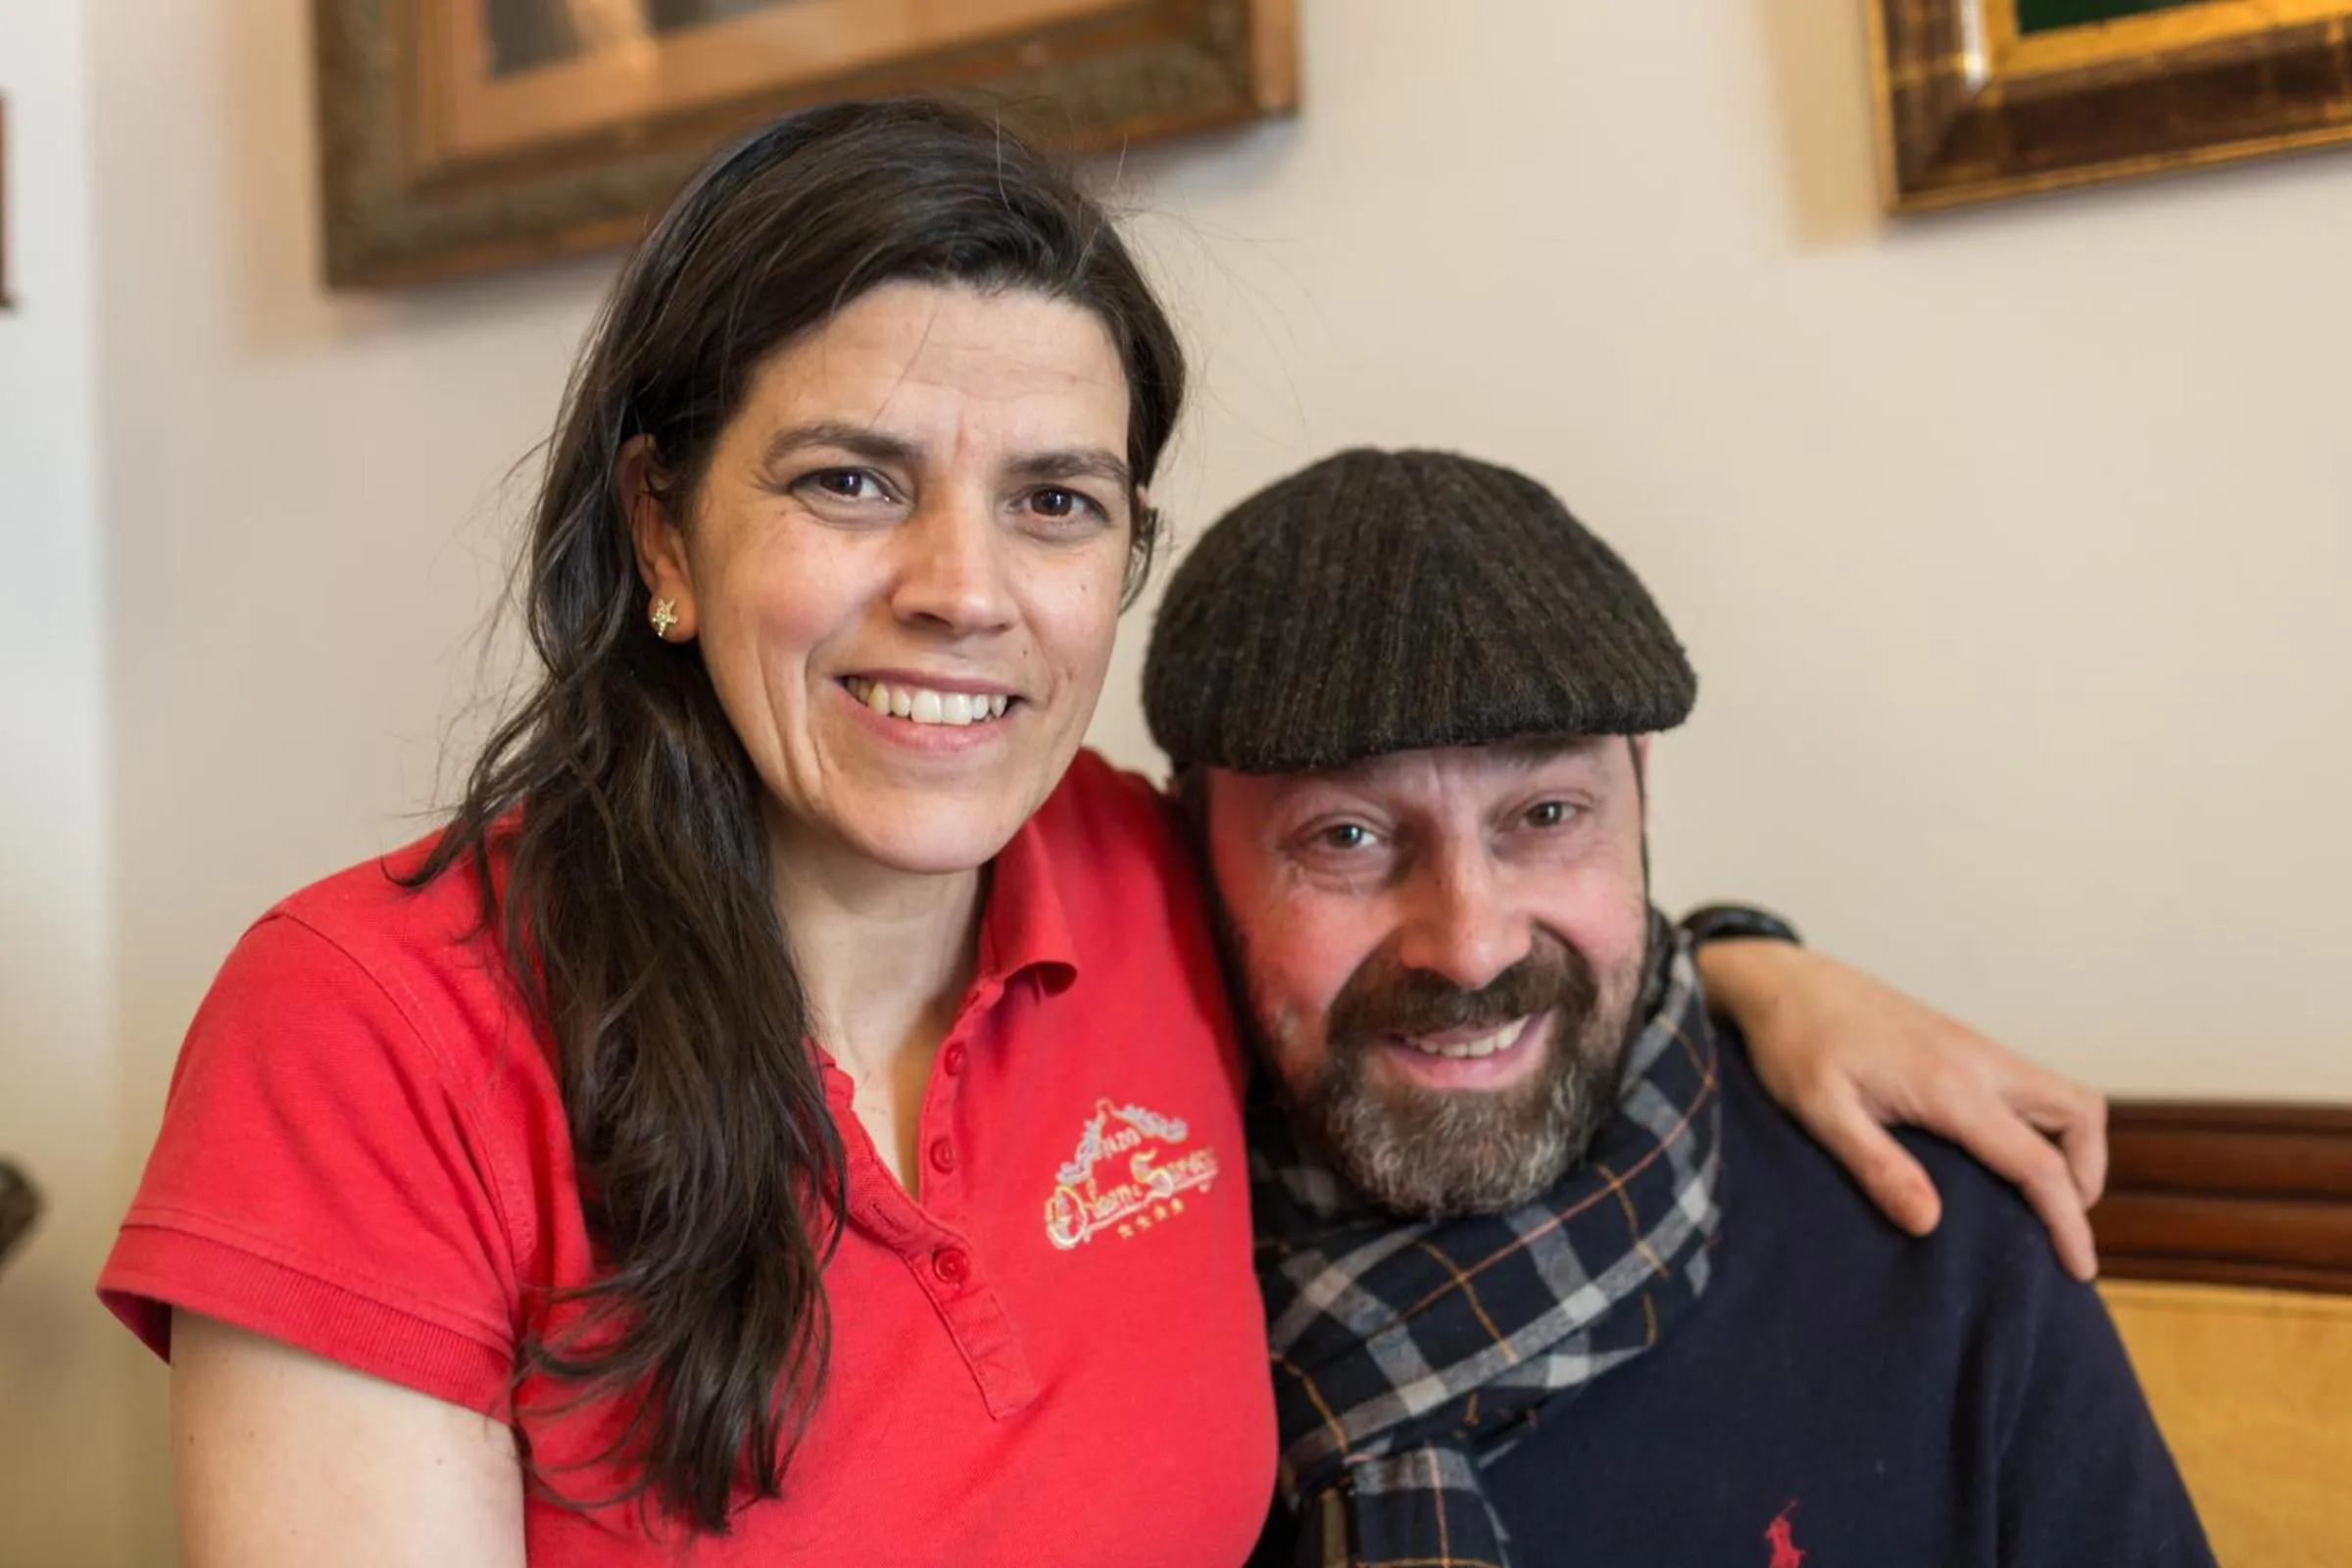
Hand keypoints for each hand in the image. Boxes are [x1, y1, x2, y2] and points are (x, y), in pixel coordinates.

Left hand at [1694, 939, 2107, 1281]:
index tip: (2079, 1271)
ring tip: (2035, 1197)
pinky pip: (2030, 1085)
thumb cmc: (1795, 1044)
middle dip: (2085, 1175)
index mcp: (1950, 1086)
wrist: (1783, 981)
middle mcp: (1979, 1060)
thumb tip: (1930, 1224)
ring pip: (2062, 1093)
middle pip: (2081, 1114)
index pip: (2037, 1161)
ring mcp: (1974, 1047)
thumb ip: (1876, 1166)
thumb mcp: (1820, 1112)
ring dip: (2068, 1146)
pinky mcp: (1962, 1043)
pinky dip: (2042, 1124)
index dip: (2068, 1221)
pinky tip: (2003, 1155)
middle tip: (2056, 1225)